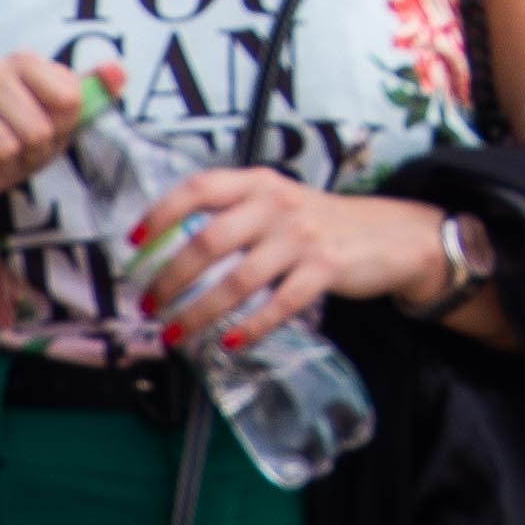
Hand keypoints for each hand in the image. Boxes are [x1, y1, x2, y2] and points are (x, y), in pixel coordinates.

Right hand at [0, 52, 96, 219]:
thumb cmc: (23, 137)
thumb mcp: (64, 118)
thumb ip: (95, 92)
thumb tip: (117, 70)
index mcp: (26, 60)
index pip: (69, 100)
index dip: (64, 126)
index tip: (51, 126)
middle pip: (38, 128)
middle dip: (34, 149)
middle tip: (20, 147)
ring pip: (3, 146)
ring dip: (5, 161)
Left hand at [132, 175, 443, 350]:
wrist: (390, 234)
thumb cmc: (318, 223)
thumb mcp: (277, 203)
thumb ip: (232, 215)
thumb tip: (167, 251)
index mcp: (259, 183)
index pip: (201, 188)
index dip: (162, 213)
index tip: (134, 242)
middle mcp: (278, 204)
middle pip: (210, 241)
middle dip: (171, 278)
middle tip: (149, 304)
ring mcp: (303, 236)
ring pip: (238, 280)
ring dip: (199, 312)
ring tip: (175, 333)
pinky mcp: (325, 268)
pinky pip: (280, 303)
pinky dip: (251, 327)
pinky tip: (230, 342)